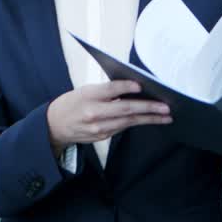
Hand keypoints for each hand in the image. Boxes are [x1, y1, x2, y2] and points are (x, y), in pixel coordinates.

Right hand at [46, 80, 170, 154]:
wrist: (55, 126)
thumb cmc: (73, 102)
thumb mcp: (85, 90)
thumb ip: (107, 90)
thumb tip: (134, 88)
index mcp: (88, 96)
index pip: (109, 89)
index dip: (125, 87)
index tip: (140, 84)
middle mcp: (93, 113)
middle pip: (124, 109)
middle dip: (147, 108)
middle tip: (165, 107)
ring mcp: (98, 128)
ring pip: (128, 122)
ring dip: (149, 118)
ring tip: (166, 115)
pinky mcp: (102, 136)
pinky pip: (123, 127)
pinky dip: (138, 122)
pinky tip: (151, 119)